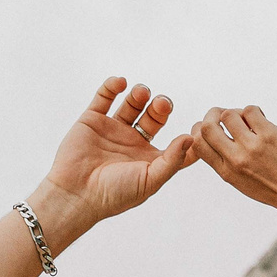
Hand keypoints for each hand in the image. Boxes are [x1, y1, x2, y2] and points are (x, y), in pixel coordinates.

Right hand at [41, 77, 197, 232]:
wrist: (76, 193)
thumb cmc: (115, 194)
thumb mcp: (150, 180)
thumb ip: (172, 160)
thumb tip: (190, 138)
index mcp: (149, 159)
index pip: (174, 144)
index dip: (188, 135)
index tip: (199, 125)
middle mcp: (132, 143)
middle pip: (154, 117)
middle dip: (161, 107)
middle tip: (161, 103)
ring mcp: (112, 130)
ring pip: (131, 104)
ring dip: (139, 94)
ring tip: (141, 92)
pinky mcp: (91, 120)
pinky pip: (103, 97)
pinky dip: (112, 86)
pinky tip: (120, 83)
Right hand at [188, 106, 276, 219]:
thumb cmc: (275, 189)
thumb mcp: (242, 182)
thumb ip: (227, 162)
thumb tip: (217, 132)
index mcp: (226, 172)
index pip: (198, 144)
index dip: (199, 130)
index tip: (212, 127)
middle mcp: (236, 160)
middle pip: (207, 127)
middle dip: (212, 115)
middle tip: (224, 115)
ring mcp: (252, 147)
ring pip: (229, 114)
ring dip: (237, 112)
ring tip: (250, 120)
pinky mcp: (269, 135)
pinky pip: (251, 110)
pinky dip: (255, 111)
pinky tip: (263, 120)